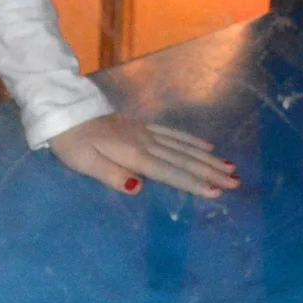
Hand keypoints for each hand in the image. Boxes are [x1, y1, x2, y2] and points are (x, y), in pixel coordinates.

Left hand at [47, 114, 240, 198]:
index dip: (194, 183)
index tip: (219, 191)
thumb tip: (138, 187)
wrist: (65, 110)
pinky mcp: (140, 127)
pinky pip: (172, 134)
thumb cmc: (71, 142)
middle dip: (211, 171)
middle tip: (237, 181)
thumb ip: (111, 175)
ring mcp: (145, 133)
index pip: (169, 172)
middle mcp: (145, 143)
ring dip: (207, 158)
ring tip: (230, 166)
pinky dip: (190, 140)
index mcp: (133, 155)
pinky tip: (204, 145)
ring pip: (182, 147)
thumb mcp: (84, 162)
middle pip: (183, 159)